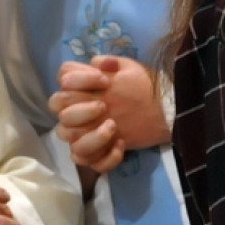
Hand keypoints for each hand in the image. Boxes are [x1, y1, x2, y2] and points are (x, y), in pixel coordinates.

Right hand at [49, 55, 167, 172]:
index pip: (63, 80)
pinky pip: (91, 163)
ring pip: (73, 144)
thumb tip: (101, 64)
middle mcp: (77, 113)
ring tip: (113, 128)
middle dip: (81, 111)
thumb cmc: (140, 84)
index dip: (79, 80)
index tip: (105, 80)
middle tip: (104, 107)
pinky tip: (121, 144)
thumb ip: (107, 62)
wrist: (162, 106)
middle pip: (62, 115)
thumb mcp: (126, 67)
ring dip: (91, 138)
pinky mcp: (98, 154)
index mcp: (80, 89)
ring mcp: (86, 135)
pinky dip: (105, 157)